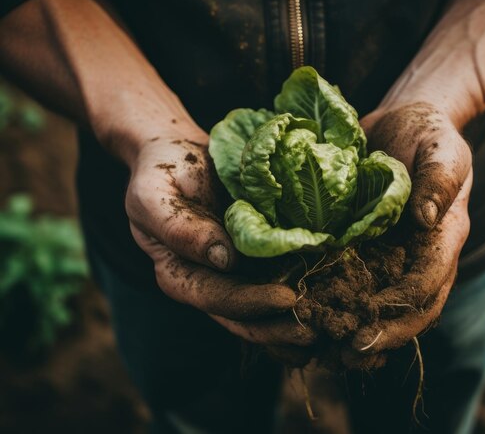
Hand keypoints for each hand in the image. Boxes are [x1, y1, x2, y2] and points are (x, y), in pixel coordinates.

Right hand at [124, 132, 314, 346]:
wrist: (176, 154)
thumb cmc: (160, 172)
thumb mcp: (153, 194)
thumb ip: (178, 228)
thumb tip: (223, 258)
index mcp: (180, 274)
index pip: (217, 298)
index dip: (252, 303)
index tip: (287, 299)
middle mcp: (209, 282)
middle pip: (244, 318)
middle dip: (280, 329)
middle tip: (318, 331)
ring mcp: (234, 274)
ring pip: (264, 313)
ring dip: (294, 325)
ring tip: (329, 328)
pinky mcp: (255, 260)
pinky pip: (278, 282)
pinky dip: (302, 297)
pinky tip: (328, 303)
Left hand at [348, 102, 471, 359]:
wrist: (403, 124)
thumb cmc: (427, 136)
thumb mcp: (441, 149)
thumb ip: (438, 180)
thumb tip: (424, 218)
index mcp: (442, 239)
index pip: (428, 285)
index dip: (401, 312)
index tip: (370, 331)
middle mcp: (418, 256)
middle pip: (406, 310)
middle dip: (379, 336)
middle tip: (345, 354)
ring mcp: (392, 255)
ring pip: (380, 306)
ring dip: (356, 330)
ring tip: (324, 350)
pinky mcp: (365, 247)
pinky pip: (355, 283)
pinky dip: (337, 304)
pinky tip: (310, 318)